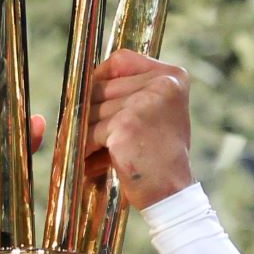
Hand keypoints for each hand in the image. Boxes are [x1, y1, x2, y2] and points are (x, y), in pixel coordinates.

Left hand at [85, 50, 191, 209]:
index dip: (99, 77)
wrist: (171, 192)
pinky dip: (85, 146)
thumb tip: (84, 84)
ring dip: (84, 130)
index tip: (91, 97)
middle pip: (103, 87)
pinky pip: (92, 130)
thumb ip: (131, 92)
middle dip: (89, 111)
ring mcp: (143, 103)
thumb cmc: (160, 157)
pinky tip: (86, 158)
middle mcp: (161, 84)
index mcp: (172, 77)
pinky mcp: (127, 124)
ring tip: (86, 147)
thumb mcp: (156, 113)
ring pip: (94, 110)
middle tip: (82, 130)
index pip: (121, 61)